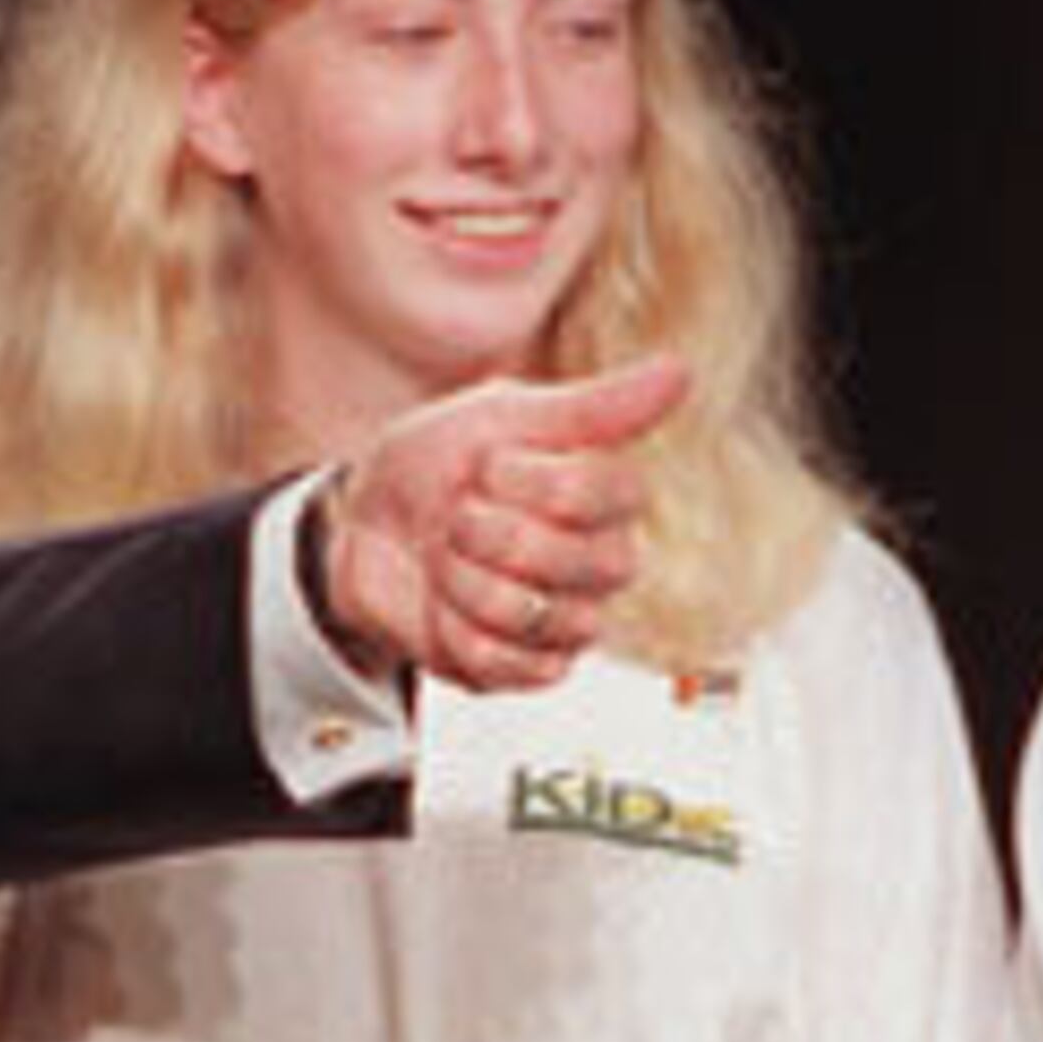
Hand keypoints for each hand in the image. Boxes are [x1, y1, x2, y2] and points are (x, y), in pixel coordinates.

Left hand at [318, 356, 684, 689]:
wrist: (363, 520)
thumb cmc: (437, 461)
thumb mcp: (500, 417)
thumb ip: (590, 408)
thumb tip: (679, 371)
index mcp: (608, 500)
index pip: (605, 493)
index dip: (530, 480)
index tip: (485, 465)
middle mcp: (602, 563)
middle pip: (581, 562)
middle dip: (490, 533)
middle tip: (456, 516)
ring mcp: (566, 621)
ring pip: (537, 617)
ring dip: (463, 581)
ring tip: (447, 558)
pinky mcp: (523, 669)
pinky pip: (503, 664)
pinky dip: (453, 629)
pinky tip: (442, 604)